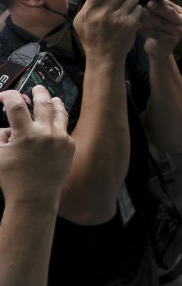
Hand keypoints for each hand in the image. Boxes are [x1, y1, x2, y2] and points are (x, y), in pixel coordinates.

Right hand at [0, 86, 74, 207]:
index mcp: (25, 134)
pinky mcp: (70, 145)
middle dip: (38, 92)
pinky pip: (65, 128)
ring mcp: (61, 138)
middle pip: (43, 103)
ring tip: (52, 97)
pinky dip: (59, 121)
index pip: (16, 105)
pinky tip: (56, 118)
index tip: (4, 95)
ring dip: (54, 102)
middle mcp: (46, 133)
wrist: (35, 198)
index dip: (8, 96)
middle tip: (35, 88)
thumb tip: (6, 126)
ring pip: (60, 112)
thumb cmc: (13, 179)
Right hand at [60, 0, 140, 62]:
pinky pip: (138, 8)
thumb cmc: (90, 37)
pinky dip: (137, 7)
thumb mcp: (77, 19)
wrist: (104, 56)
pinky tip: (132, 11)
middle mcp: (104, 14)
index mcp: (90, 11)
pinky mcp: (130, 25)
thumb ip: (72, 0)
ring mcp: (119, 19)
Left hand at [139, 0, 181, 58]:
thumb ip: (160, 8)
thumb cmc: (160, 30)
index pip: (170, 6)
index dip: (159, 3)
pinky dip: (147, 29)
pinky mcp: (170, 41)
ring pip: (161, 23)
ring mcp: (178, 33)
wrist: (160, 50)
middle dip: (156, 8)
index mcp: (181, 14)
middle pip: (168, 13)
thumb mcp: (163, 18)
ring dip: (149, 18)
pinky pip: (156, 33)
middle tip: (146, 4)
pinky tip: (139, 26)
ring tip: (140, 14)